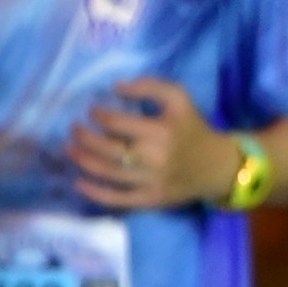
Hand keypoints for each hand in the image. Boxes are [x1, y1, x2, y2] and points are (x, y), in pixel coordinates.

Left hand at [66, 75, 234, 210]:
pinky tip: (79, 183)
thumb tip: (116, 87)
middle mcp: (153, 158)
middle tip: (74, 129)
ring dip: (84, 161)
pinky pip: (118, 199)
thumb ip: (149, 86)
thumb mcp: (179, 98)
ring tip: (71, 149)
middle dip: (85, 138)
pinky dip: (95, 193)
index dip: (98, 116)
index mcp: (160, 131)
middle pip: (108, 149)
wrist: (217, 166)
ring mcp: (151, 182)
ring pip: (108, 173)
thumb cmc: (193, 129)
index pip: (117, 124)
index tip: (92, 111)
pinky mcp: (150, 200)